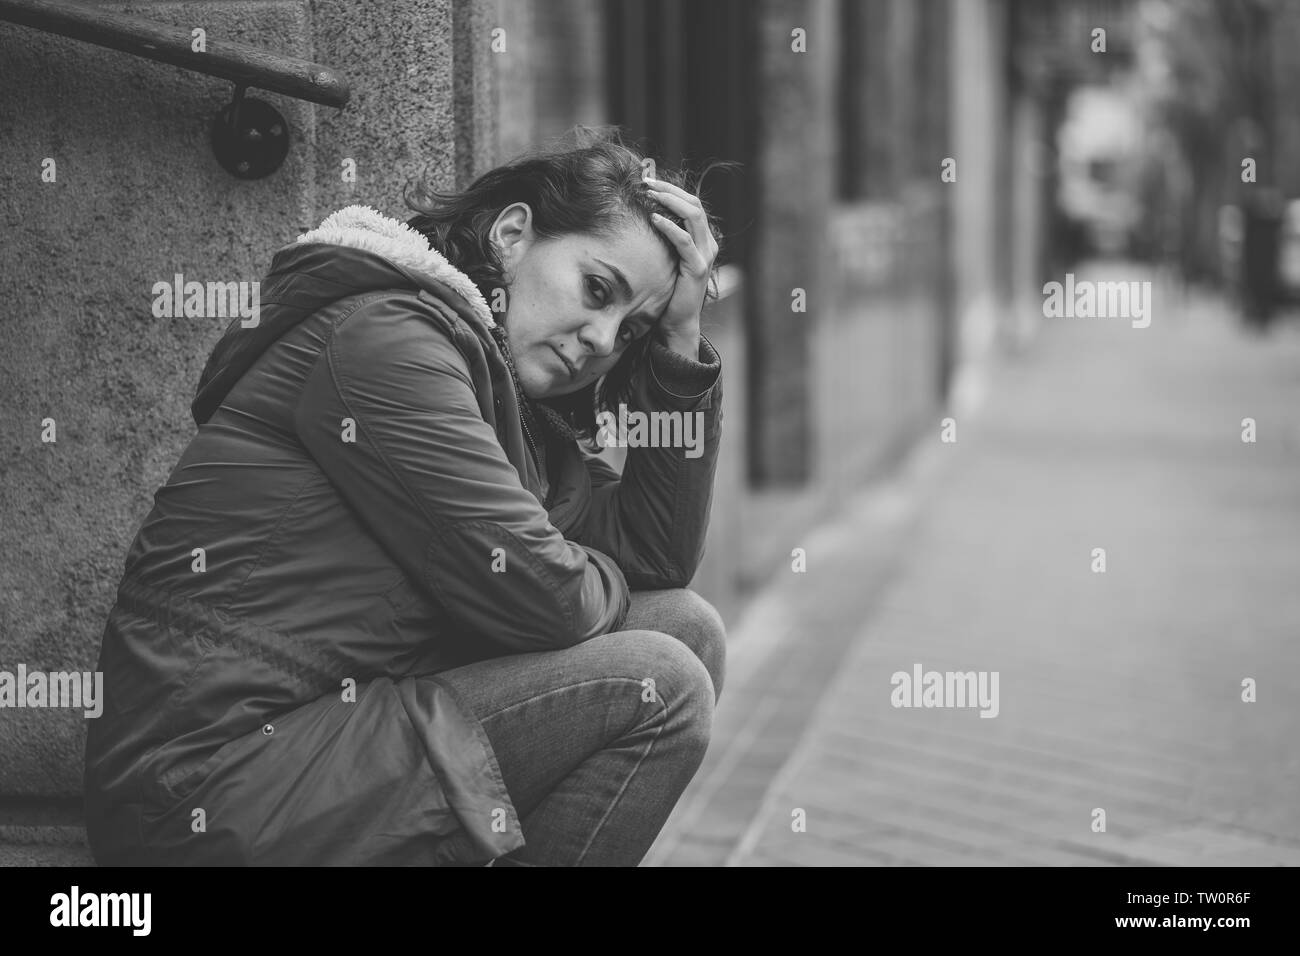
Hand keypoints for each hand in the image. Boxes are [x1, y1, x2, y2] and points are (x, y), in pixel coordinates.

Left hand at [644, 176, 718, 350]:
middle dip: (670, 190)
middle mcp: (708, 243)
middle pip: (694, 203)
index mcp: (703, 238)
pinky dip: (670, 226)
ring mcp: (705, 255)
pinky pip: (685, 241)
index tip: (649, 182)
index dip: (672, 189)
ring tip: (650, 194)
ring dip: (670, 201)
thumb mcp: (667, 257)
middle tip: (646, 183)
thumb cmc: (669, 289)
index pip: (692, 203)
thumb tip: (642, 215)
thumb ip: (664, 238)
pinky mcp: (697, 267)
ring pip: (693, 215)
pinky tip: (654, 218)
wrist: (678, 320)